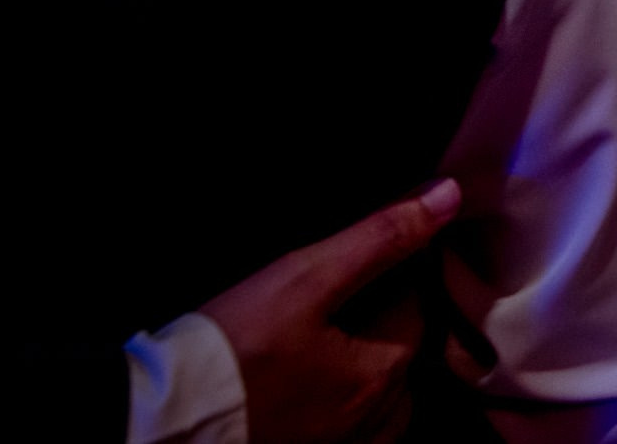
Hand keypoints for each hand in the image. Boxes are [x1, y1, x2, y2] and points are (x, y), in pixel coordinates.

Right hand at [202, 178, 462, 443]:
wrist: (168, 415)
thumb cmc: (237, 344)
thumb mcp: (307, 276)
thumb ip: (381, 237)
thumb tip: (447, 196)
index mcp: (382, 374)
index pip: (419, 312)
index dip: (400, 279)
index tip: (366, 265)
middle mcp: (374, 419)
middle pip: (403, 358)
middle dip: (387, 326)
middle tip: (346, 300)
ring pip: (385, 402)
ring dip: (371, 369)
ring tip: (333, 340)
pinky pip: (357, 429)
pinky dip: (350, 404)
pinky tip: (320, 384)